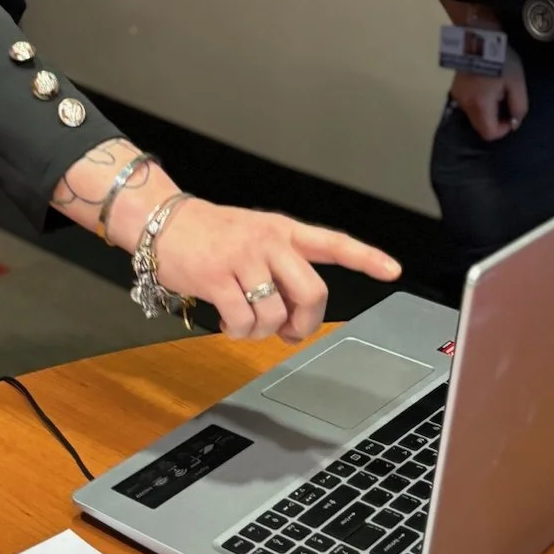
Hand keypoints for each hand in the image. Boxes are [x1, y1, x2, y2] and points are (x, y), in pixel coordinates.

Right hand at [151, 199, 400, 343]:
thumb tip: (295, 315)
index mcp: (284, 231)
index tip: (393, 270)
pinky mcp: (216, 277)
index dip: (366, 258)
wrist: (161, 222)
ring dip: (262, 331)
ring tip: (245, 323)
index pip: (334, 242)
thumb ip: (280, 268)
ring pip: (274, 313)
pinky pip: (242, 321)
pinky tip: (228, 323)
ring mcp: (242, 257)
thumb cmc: (210, 235)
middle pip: (312, 291)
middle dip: (307, 322)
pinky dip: (238, 332)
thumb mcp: (254, 237)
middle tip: (291, 331)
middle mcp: (269, 241)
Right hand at [450, 46, 528, 140]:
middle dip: (495, 120)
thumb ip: (518, 107)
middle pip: (480, 127)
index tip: (511, 116)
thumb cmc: (501, 61)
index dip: (503, 130)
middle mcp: (465, 105)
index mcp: (480, 105)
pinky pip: (469, 104)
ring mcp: (457, 96)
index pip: (489, 133)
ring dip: (487, 111)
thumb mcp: (517, 83)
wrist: (479, 37)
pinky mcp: (455, 88)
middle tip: (505, 101)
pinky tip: (486, 86)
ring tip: (496, 90)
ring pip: (474, 116)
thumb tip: (514, 122)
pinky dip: (479, 102)